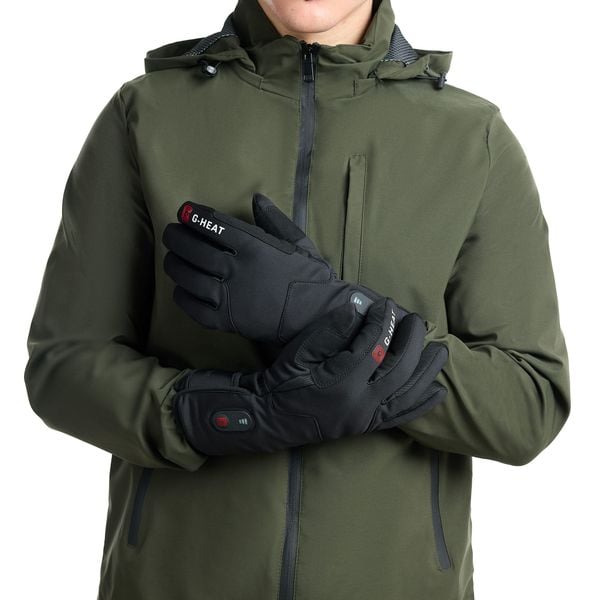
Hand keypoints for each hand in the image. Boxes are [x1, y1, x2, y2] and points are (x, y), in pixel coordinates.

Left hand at [162, 193, 407, 343]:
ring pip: (190, 278)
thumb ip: (275, 220)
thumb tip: (256, 198)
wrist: (319, 318)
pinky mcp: (228, 321)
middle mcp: (237, 269)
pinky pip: (195, 309)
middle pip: (195, 250)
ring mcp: (230, 297)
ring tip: (170, 259)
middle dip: (177, 238)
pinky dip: (183, 298)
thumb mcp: (298, 242)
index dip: (195, 216)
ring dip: (175, 266)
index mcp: (254, 246)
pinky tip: (180, 290)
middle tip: (170, 233)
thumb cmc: (311, 278)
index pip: (215, 226)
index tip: (184, 212)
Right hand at [172, 297, 447, 455]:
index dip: (382, 322)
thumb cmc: (281, 381)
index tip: (386, 304)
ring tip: (440, 350)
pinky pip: (402, 416)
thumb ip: (332, 330)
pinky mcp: (367, 427)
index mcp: (342, 382)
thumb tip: (360, 308)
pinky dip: (421, 403)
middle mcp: (361, 403)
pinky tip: (438, 392)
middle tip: (416, 320)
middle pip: (399, 369)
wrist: (270, 418)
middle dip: (411, 341)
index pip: (374, 346)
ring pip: (408, 393)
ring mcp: (366, 418)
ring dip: (427, 371)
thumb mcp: (300, 352)